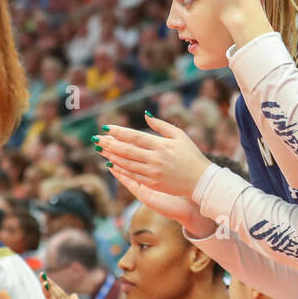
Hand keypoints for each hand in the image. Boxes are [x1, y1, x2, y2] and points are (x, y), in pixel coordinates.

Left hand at [96, 115, 211, 200]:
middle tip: (96, 139)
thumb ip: (161, 125)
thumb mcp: (180, 136)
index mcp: (161, 145)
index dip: (119, 132)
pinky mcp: (153, 184)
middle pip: (127, 150)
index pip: (135, 136)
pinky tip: (111, 164)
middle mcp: (155, 159)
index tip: (106, 127)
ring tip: (100, 150)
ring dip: (112, 156)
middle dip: (109, 144)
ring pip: (127, 163)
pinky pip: (133, 175)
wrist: (201, 181)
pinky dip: (120, 169)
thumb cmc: (192, 155)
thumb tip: (145, 114)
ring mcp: (153, 173)